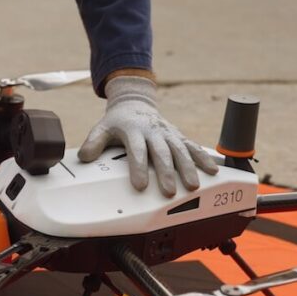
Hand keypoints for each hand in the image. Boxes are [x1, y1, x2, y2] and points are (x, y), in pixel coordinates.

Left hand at [78, 76, 217, 195]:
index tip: (140, 185)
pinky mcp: (179, 136)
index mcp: (134, 131)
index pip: (136, 151)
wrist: (135, 103)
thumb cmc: (118, 122)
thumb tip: (84, 157)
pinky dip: (203, 158)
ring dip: (188, 169)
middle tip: (169, 192)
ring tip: (192, 186)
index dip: (138, 168)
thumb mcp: (102, 128)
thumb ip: (93, 143)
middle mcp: (154, 132)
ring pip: (180, 151)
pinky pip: (193, 147)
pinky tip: (212, 171)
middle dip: (166, 173)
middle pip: (161, 154)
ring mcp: (168, 134)